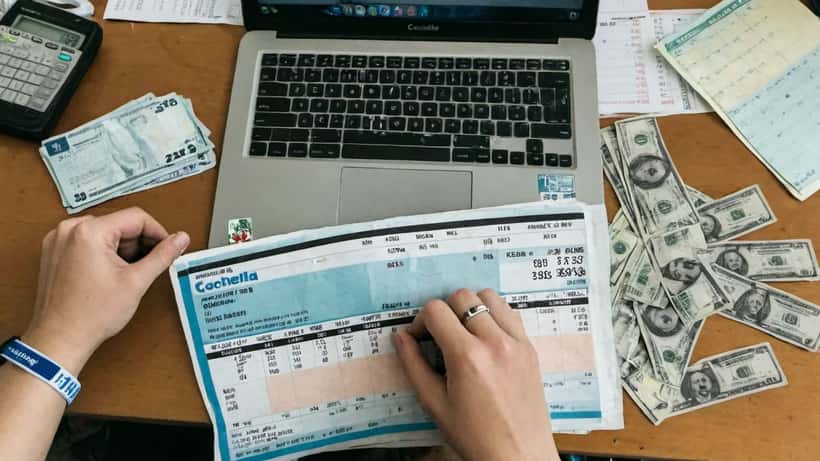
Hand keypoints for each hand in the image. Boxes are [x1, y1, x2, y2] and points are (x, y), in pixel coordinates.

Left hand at [22, 207, 189, 375]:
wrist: (60, 338)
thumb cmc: (90, 315)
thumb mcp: (136, 281)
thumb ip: (162, 255)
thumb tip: (180, 239)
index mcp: (89, 231)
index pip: (136, 218)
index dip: (158, 233)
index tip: (168, 247)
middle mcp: (70, 230)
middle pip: (120, 224)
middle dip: (139, 244)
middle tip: (150, 265)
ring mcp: (59, 240)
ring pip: (105, 233)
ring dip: (122, 249)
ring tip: (128, 274)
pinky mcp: (54, 251)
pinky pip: (88, 241)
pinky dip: (104, 253)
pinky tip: (111, 274)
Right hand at [392, 288, 558, 460]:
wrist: (518, 455)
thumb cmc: (474, 436)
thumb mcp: (434, 403)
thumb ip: (414, 364)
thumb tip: (400, 336)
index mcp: (467, 357)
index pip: (436, 311)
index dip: (420, 321)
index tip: (419, 338)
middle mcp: (494, 342)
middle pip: (462, 296)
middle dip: (444, 310)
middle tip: (440, 334)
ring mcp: (516, 342)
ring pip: (489, 296)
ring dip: (471, 307)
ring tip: (463, 332)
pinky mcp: (530, 348)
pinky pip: (510, 313)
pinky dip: (493, 315)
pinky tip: (485, 338)